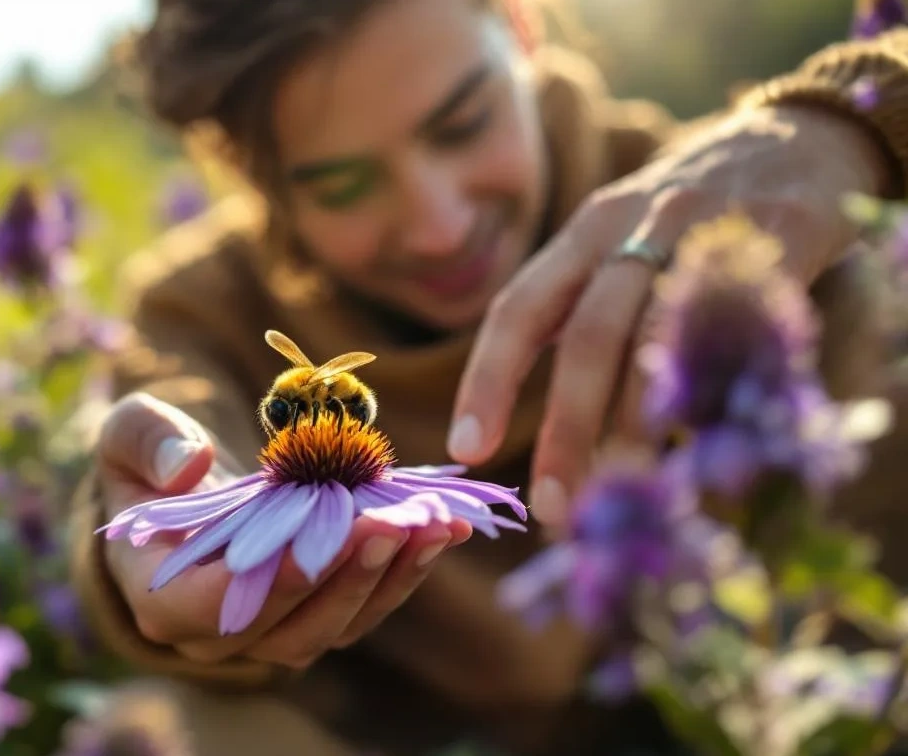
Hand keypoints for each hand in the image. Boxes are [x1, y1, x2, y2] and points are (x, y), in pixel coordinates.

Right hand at [97, 392, 472, 668]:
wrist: (175, 493)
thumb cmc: (145, 462)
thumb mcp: (127, 434)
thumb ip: (147, 441)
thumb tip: (190, 465)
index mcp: (162, 598)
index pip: (215, 609)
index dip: (269, 583)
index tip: (316, 546)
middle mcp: (220, 633)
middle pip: (290, 629)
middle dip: (345, 578)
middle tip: (390, 524)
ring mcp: (274, 628)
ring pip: (338, 626)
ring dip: (389, 578)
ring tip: (433, 523)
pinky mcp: (317, 610)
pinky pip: (366, 605)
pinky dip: (407, 568)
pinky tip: (443, 526)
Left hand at [446, 103, 890, 535]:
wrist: (799, 140)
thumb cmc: (687, 221)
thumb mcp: (619, 245)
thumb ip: (581, 316)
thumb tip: (559, 434)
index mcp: (584, 232)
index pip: (519, 307)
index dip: (488, 379)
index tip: (465, 448)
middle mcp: (636, 225)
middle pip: (589, 335)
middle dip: (565, 427)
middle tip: (554, 506)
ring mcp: (708, 233)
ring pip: (662, 340)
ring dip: (638, 426)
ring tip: (625, 490)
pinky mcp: (781, 242)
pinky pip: (741, 331)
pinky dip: (718, 389)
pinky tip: (705, 444)